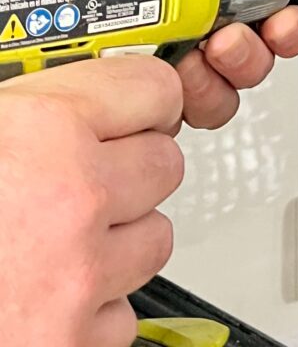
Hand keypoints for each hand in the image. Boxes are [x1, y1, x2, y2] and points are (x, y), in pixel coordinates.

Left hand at [0, 0, 297, 127]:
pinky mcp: (109, 76)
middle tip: (229, 40)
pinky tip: (143, 77)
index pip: (268, 15)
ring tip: (191, 58)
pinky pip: (147, 111)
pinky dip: (156, 106)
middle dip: (249, 61)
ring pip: (203, 98)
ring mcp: (149, 53)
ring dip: (210, 87)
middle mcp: (186, 19)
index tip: (281, 22)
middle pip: (244, 66)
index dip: (286, 28)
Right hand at [0, 56, 182, 346]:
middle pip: (164, 162)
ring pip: (154, 237)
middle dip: (132, 166)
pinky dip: (94, 307)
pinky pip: (121, 314)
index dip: (142, 95)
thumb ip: (21, 108)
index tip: (136, 104)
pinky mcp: (74, 346)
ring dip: (119, 237)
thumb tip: (58, 90)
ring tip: (62, 238)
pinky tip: (48, 295)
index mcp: (43, 129)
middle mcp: (74, 197)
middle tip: (88, 174)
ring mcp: (79, 278)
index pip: (152, 87)